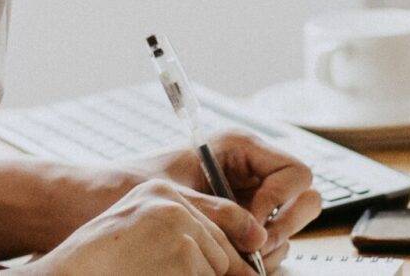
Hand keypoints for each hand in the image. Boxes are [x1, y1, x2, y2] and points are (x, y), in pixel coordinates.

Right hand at [21, 178, 263, 274]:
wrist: (68, 274)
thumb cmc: (99, 264)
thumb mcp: (139, 236)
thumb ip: (179, 238)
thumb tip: (236, 264)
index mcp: (159, 193)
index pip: (211, 223)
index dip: (227, 255)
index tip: (245, 270)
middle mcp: (171, 201)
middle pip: (219, 247)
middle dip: (214, 272)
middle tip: (187, 271)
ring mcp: (177, 223)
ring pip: (216, 267)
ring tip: (152, 270)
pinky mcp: (181, 249)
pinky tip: (153, 275)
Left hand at [145, 130, 322, 267]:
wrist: (103, 199)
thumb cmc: (132, 184)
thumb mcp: (177, 194)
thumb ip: (218, 213)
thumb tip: (257, 239)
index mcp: (241, 148)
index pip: (295, 172)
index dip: (280, 200)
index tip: (251, 224)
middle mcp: (252, 171)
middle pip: (306, 197)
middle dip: (285, 224)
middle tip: (254, 245)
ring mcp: (251, 198)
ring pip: (292, 223)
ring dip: (273, 245)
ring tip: (241, 258)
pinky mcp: (242, 223)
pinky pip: (272, 242)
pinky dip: (262, 257)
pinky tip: (234, 261)